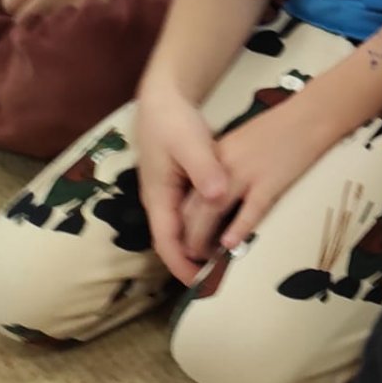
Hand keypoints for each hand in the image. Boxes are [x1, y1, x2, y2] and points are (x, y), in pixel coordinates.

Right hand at [135, 82, 229, 283]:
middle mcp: (160, 200)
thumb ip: (204, 171)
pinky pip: (190, 212)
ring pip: (182, 227)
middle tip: (218, 277)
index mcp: (159, 197)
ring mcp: (169, 192)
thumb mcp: (191, 144)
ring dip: (197, 244)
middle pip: (174, 240)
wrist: (163, 99)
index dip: (181, 264)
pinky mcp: (181, 182)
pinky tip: (223, 228)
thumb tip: (218, 198)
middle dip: (191, 260)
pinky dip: (203, 225)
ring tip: (223, 259)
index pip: (167, 242)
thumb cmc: (173, 122)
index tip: (199, 283)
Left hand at [198, 92, 337, 255]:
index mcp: (216, 156)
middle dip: (188, 237)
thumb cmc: (283, 128)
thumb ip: (227, 167)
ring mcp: (246, 174)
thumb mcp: (243, 143)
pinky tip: (232, 244)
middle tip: (192, 256)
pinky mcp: (270, 181)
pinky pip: (250, 210)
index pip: (186, 194)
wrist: (311, 115)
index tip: (184, 238)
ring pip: (212, 211)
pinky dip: (238, 229)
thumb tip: (219, 195)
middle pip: (193, 206)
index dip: (181, 221)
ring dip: (204, 239)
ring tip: (206, 259)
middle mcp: (223, 166)